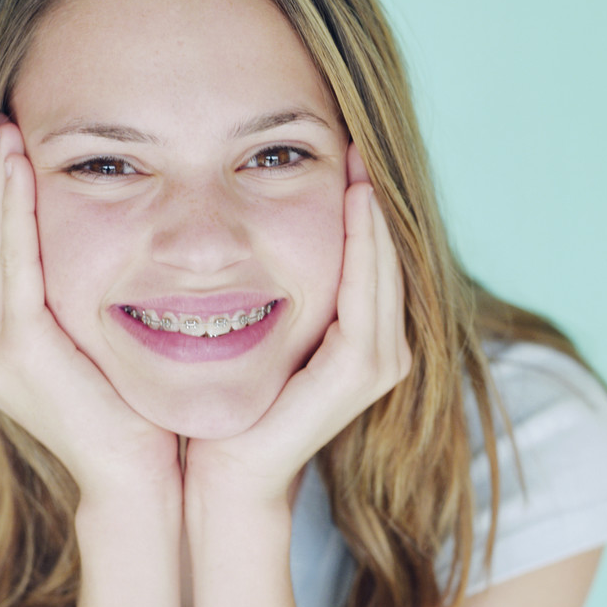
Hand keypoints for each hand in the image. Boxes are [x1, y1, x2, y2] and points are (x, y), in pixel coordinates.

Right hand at [0, 121, 180, 502]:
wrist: (137, 473)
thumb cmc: (128, 409)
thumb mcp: (91, 347)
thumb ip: (72, 305)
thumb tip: (94, 254)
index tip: (12, 149)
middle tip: (5, 124)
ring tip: (8, 133)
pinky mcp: (13, 346)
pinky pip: (12, 262)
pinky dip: (12, 212)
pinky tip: (18, 170)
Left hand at [183, 142, 411, 506]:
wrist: (222, 466)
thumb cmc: (233, 397)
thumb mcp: (260, 326)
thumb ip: (275, 283)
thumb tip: (250, 230)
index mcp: (360, 335)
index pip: (370, 257)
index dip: (361, 204)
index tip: (343, 148)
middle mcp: (382, 347)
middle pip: (385, 256)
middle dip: (372, 197)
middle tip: (356, 140)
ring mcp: (379, 362)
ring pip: (382, 269)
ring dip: (373, 215)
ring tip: (358, 160)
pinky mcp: (362, 372)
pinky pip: (367, 296)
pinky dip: (365, 248)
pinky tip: (355, 203)